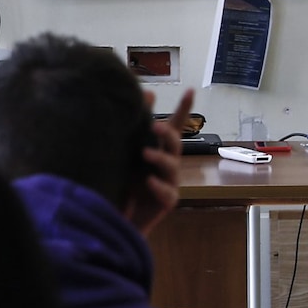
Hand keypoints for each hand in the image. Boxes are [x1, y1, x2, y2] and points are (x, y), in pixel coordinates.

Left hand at [129, 87, 192, 235]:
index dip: (183, 109)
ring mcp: (168, 182)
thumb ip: (137, 127)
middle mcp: (166, 164)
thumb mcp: (127, 153)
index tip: (190, 90)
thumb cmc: (122, 183)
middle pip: (175, 144)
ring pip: (171, 166)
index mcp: (159, 149)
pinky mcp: (166, 201)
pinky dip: (158, 186)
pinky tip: (148, 181)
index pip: (174, 126)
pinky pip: (168, 192)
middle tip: (155, 126)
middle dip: (168, 134)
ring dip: (160, 158)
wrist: (117, 217)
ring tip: (145, 154)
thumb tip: (146, 94)